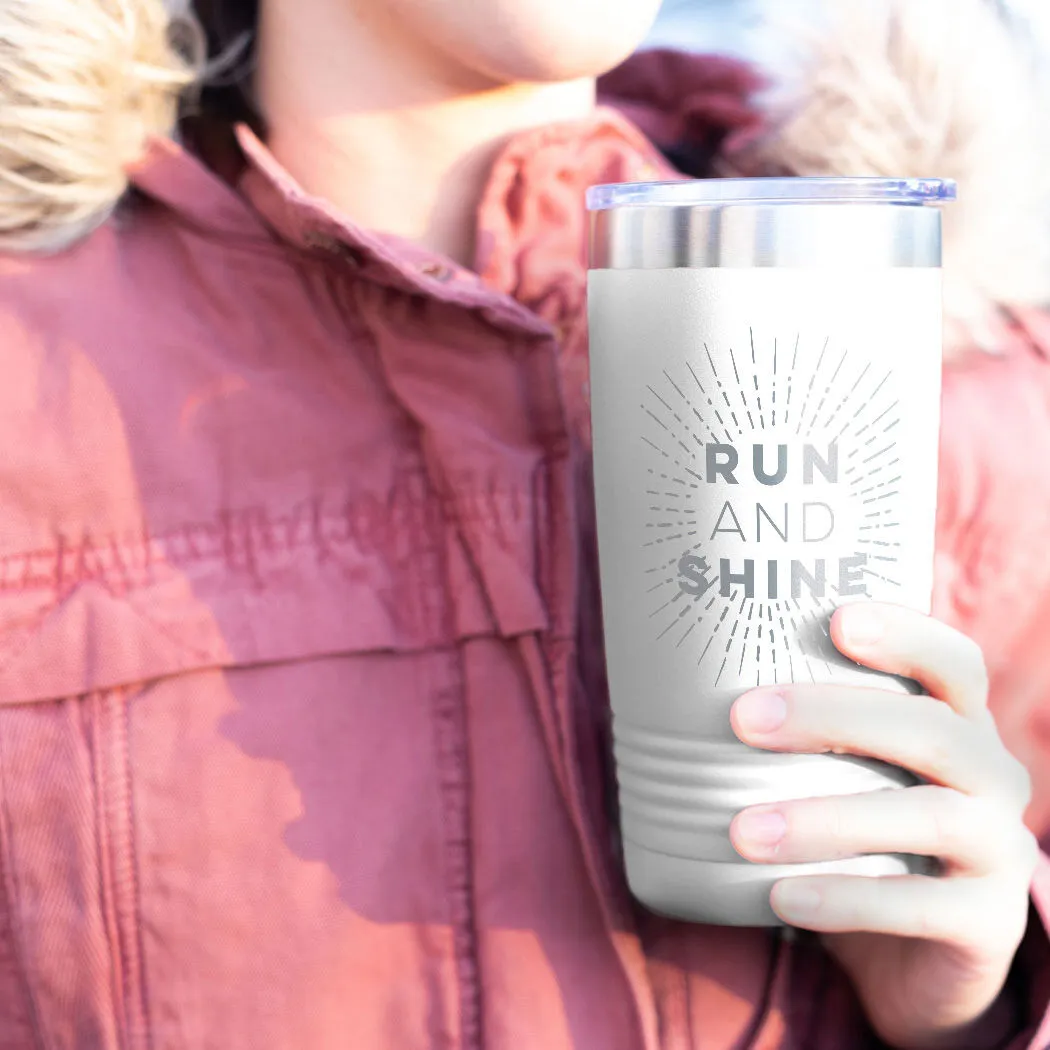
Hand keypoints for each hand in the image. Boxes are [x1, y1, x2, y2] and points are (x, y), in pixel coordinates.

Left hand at [728, 603, 1038, 1049]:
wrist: (910, 953)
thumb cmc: (857, 835)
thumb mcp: (844, 772)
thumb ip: (799, 730)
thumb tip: (669, 678)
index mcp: (960, 725)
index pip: (953, 661)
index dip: (905, 635)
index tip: (835, 621)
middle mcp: (993, 777)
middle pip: (931, 730)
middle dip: (833, 716)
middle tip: (743, 720)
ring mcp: (1000, 851)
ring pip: (929, 818)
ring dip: (826, 819)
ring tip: (742, 831)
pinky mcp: (989, 924)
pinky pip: (922, 907)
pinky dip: (845, 898)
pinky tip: (779, 897)